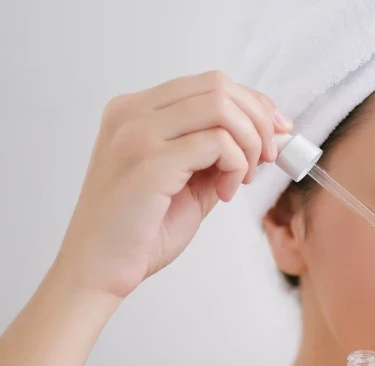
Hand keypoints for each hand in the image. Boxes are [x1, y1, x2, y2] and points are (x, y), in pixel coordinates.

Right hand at [51, 70, 292, 298]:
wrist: (97, 271)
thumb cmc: (139, 233)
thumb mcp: (187, 183)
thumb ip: (217, 155)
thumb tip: (266, 138)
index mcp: (135, 111)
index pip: (209, 84)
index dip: (254, 105)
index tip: (277, 133)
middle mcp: (131, 112)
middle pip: (219, 86)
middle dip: (258, 121)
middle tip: (265, 160)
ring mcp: (136, 133)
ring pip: (221, 107)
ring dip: (248, 144)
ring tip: (240, 180)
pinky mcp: (148, 161)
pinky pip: (217, 142)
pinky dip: (235, 165)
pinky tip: (223, 194)